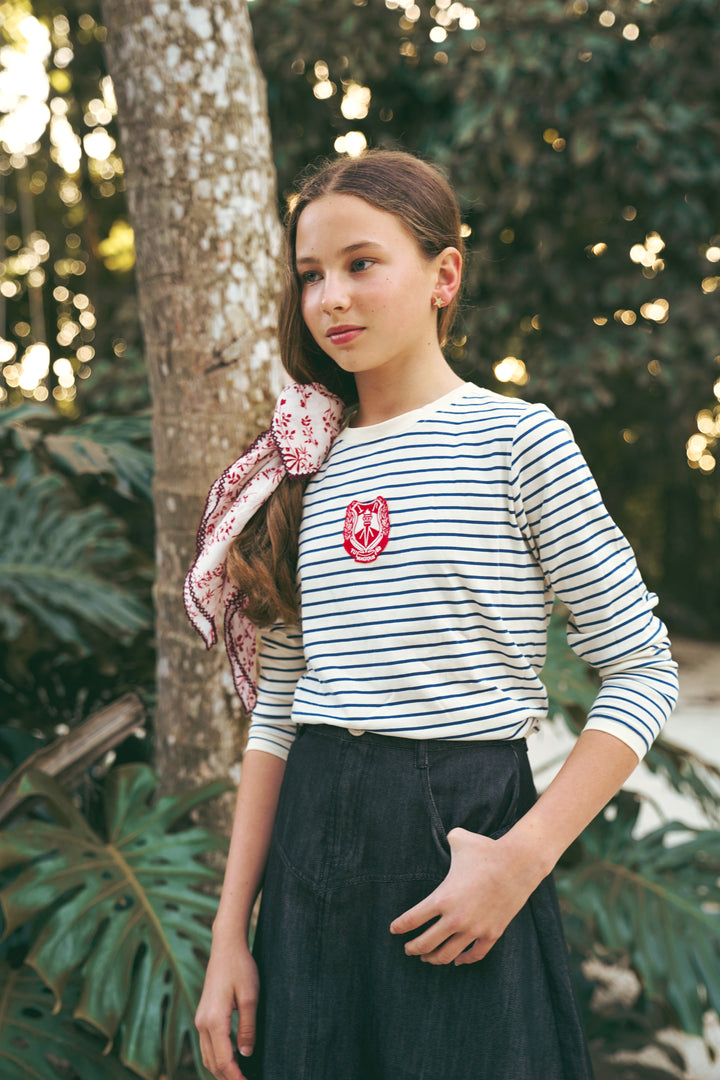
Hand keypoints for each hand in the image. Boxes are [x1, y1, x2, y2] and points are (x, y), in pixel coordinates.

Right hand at [195, 943, 258, 1079]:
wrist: (226, 947)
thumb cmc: (240, 968)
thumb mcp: (250, 996)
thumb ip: (248, 1027)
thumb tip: (246, 1054)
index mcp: (214, 1020)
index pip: (224, 1060)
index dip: (236, 1077)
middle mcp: (202, 1023)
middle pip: (212, 1063)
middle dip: (228, 1078)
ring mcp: (200, 1019)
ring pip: (207, 1056)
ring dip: (221, 1070)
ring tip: (239, 1077)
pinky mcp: (203, 1015)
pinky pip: (207, 1045)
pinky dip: (217, 1058)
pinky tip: (231, 1060)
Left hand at [389, 827, 544, 965]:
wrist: (518, 863)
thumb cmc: (485, 849)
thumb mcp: (459, 839)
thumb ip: (446, 840)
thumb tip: (445, 836)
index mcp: (442, 898)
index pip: (412, 919)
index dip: (400, 927)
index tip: (393, 930)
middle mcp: (455, 918)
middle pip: (426, 943)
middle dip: (413, 948)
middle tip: (407, 949)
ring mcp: (474, 929)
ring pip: (448, 955)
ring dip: (434, 958)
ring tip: (427, 958)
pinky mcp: (492, 934)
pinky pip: (475, 954)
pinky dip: (464, 960)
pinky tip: (457, 960)